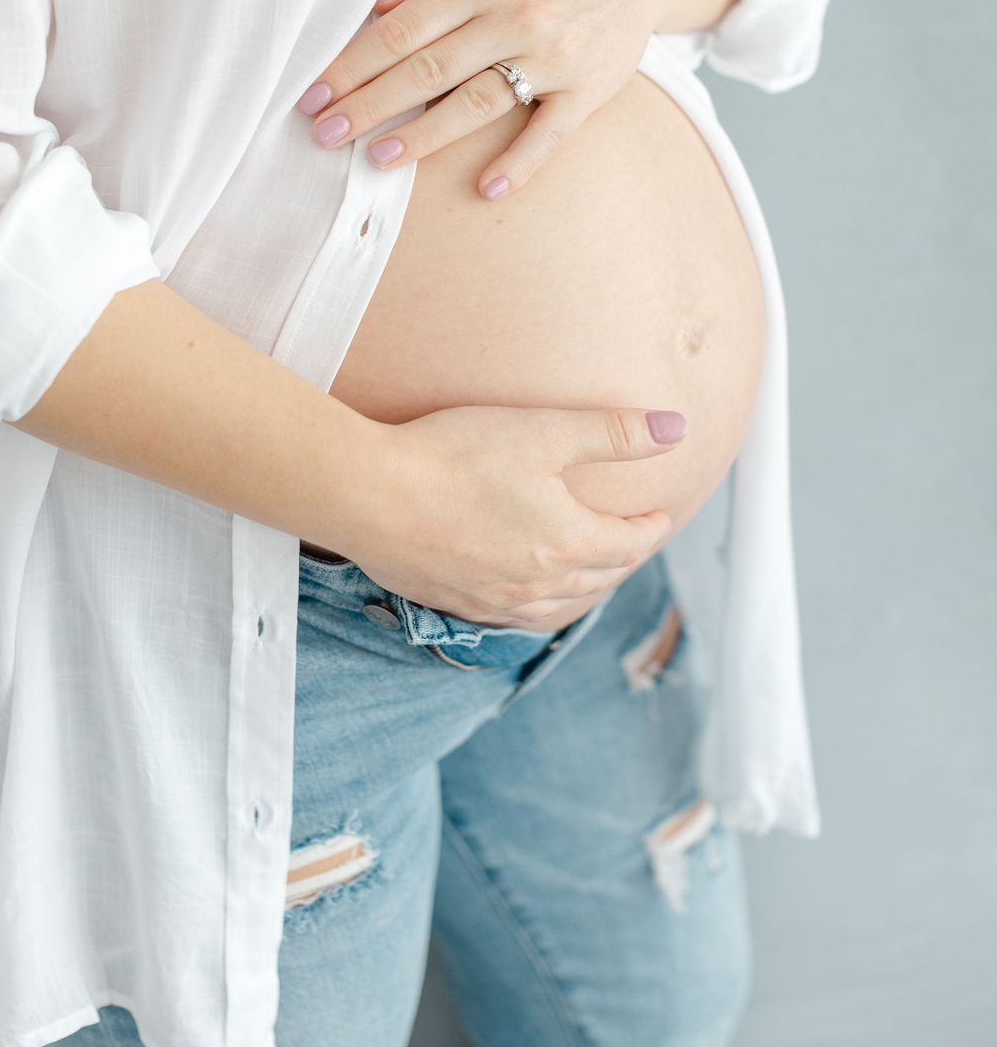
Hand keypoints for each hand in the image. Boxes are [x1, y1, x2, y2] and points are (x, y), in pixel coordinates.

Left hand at [297, 0, 677, 199]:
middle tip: (323, 135)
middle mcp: (516, 17)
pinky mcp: (587, 90)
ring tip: (377, 158)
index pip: (401, 30)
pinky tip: (486, 190)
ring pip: (477, 104)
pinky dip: (520, 164)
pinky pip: (550, 135)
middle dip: (368, 105)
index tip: (312, 94)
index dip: (351, 65)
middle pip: (426, 71)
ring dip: (424, 137)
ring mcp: (554, 58)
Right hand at [345, 403, 686, 629]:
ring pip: (561, 604)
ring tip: (595, 570)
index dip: (652, 528)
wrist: (368, 494)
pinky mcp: (456, 602)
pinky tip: (533, 594)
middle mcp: (538, 583)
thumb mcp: (543, 431)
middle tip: (634, 540)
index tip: (660, 515)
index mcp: (567, 543)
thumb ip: (614, 432)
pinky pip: (517, 617)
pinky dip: (542, 605)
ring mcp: (495, 600)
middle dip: (625, 558)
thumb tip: (678, 430)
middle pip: (601, 578)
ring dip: (588, 586)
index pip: (630, 544)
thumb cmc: (455, 455)